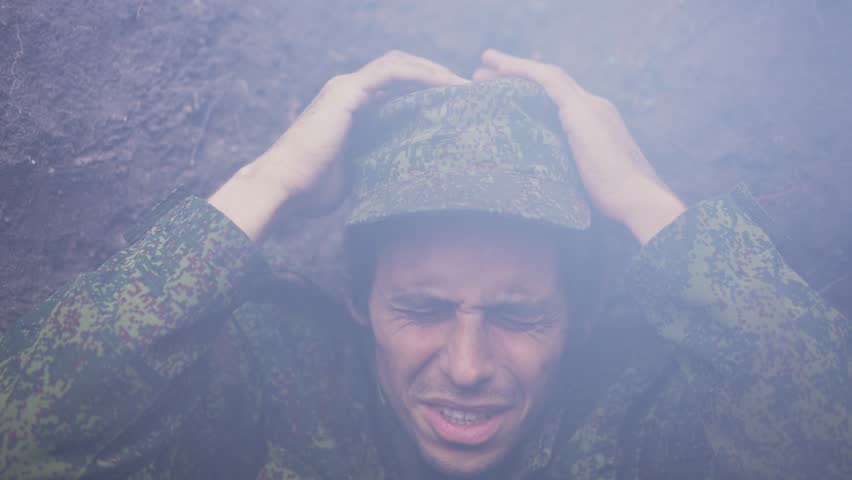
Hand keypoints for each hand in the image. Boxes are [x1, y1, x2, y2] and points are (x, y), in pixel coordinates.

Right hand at [210, 51, 468, 239]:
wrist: (283, 187)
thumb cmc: (311, 189)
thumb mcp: (353, 172)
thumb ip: (372, 163)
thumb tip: (398, 178)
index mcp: (349, 106)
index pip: (393, 87)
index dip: (423, 90)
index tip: (454, 104)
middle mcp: (348, 89)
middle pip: (401, 69)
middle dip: (435, 75)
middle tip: (466, 91)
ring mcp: (347, 86)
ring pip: (400, 64)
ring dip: (434, 71)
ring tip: (463, 86)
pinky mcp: (348, 91)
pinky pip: (393, 72)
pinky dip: (422, 74)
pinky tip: (447, 85)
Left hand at [473, 49, 684, 244]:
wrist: (637, 199)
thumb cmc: (612, 202)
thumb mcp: (581, 180)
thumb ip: (564, 171)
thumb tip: (541, 184)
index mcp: (594, 122)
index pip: (557, 98)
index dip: (529, 92)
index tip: (504, 92)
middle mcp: (593, 107)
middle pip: (549, 81)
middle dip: (516, 74)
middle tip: (484, 74)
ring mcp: (589, 106)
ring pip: (546, 75)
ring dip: (513, 66)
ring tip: (484, 63)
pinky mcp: (581, 111)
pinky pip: (547, 80)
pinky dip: (523, 70)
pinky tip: (501, 67)